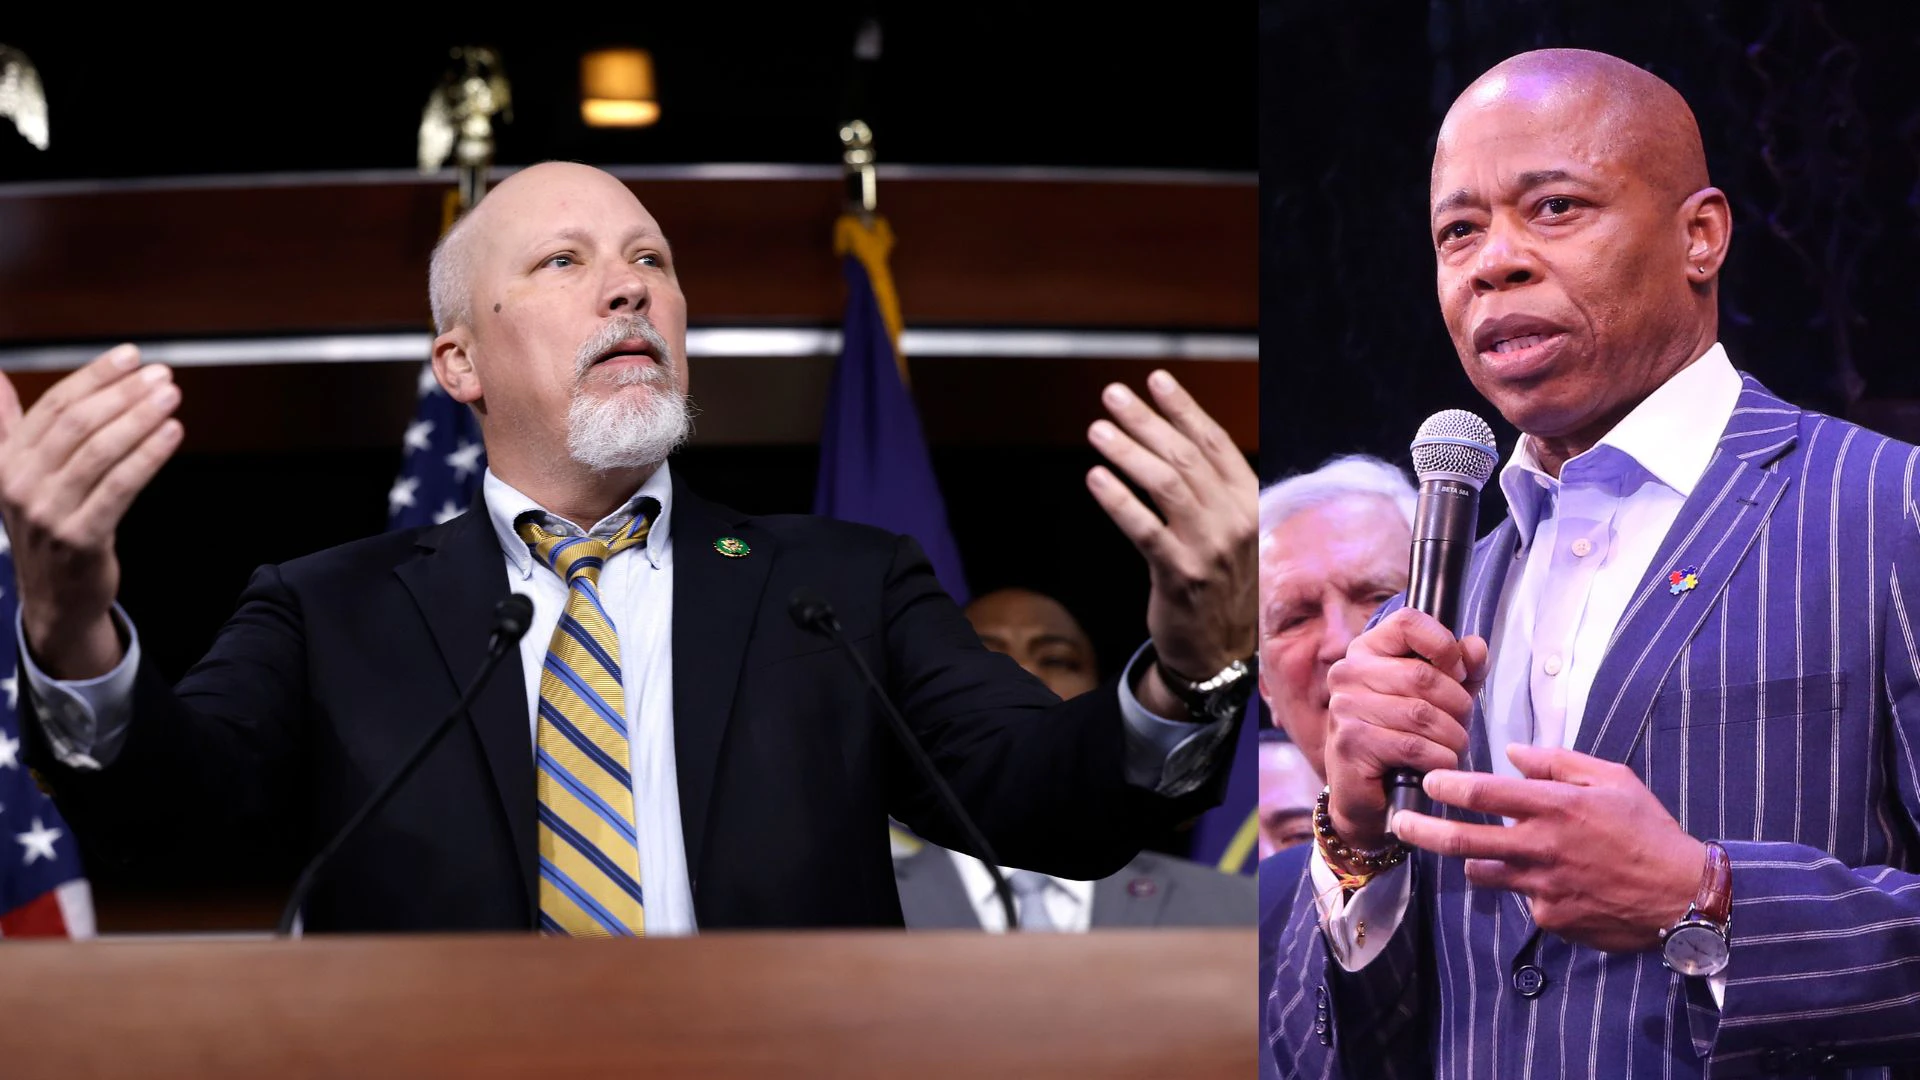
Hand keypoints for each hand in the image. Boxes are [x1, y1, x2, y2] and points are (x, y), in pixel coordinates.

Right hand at [0, 345, 182, 677]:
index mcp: (5, 461)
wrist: (55, 597)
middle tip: (161, 376)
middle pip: (77, 423)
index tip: (130, 357)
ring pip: (100, 450)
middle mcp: (20, 484)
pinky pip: (120, 486)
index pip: (53, 405)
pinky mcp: (81, 536)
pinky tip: (172, 434)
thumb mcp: (15, 474)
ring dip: (140, 418)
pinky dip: (148, 455)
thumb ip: (6, 425)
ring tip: (171, 397)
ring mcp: (48, 512)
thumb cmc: (47, 526)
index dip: (94, 376)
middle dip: (123, 393)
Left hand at [1084, 370, 1255, 713]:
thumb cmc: (1221, 584)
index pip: (1215, 443)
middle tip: (1113, 395)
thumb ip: (1213, 490)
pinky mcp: (1180, 574)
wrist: (1222, 652)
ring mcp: (1210, 548)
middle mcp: (1236, 520)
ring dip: (1128, 451)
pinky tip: (1096, 477)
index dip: (1183, 408)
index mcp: (1251, 502)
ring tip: (1098, 429)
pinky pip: (1144, 529)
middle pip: (1186, 456)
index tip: (1155, 379)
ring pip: (1165, 484)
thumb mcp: (1231, 531)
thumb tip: (1174, 439)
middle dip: (1146, 420)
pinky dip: (1119, 499)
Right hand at [1322, 607, 1486, 848]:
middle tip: (1460, 724)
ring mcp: (1344, 706)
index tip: (1459, 673)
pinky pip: (1413, 745)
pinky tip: (1436, 764)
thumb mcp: (1440, 697)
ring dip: (1452, 736)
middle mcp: (1348, 672)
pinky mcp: (1351, 742)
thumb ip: (1461, 670)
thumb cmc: (1403, 738)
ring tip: (1451, 747)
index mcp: (1367, 650)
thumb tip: (1476, 647)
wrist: (1366, 793)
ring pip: (1422, 714)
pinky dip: (1438, 758)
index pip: (1408, 622)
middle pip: (1423, 675)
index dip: (1444, 646)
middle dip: (1457, 705)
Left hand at [1391, 743, 1705, 952]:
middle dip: (1421, 831)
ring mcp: (1543, 887)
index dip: (1448, 786)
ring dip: (1476, 861)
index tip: (1428, 781)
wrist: (1684, 896)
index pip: (1486, 793)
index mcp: (1556, 807)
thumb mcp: (1613, 779)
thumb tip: (1514, 753)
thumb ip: (1559, 763)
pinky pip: (1522, 899)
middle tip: (1398, 825)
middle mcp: (1541, 847)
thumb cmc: (1648, 831)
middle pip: (1463, 841)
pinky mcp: (1550, 918)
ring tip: (1482, 853)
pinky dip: (1528, 888)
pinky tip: (1559, 883)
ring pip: (1484, 873)